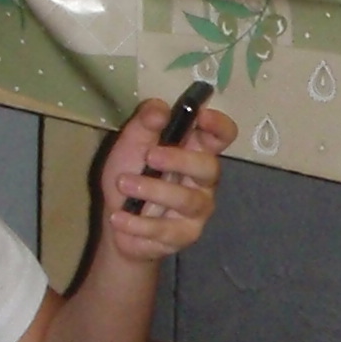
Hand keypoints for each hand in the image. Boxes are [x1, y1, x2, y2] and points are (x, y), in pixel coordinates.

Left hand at [97, 96, 233, 265]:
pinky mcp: (185, 234)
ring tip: (123, 184)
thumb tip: (160, 107)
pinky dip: (138, 223)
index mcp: (195, 150)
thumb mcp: (130, 144)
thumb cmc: (130, 174)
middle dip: (180, 160)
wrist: (118, 222)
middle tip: (150, 156)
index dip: (218, 125)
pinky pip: (167, 229)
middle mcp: (203, 179)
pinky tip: (118, 216)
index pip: (222, 136)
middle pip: (209, 167)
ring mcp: (198, 208)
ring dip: (153, 190)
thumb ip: (144, 124)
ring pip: (187, 200)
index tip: (200, 116)